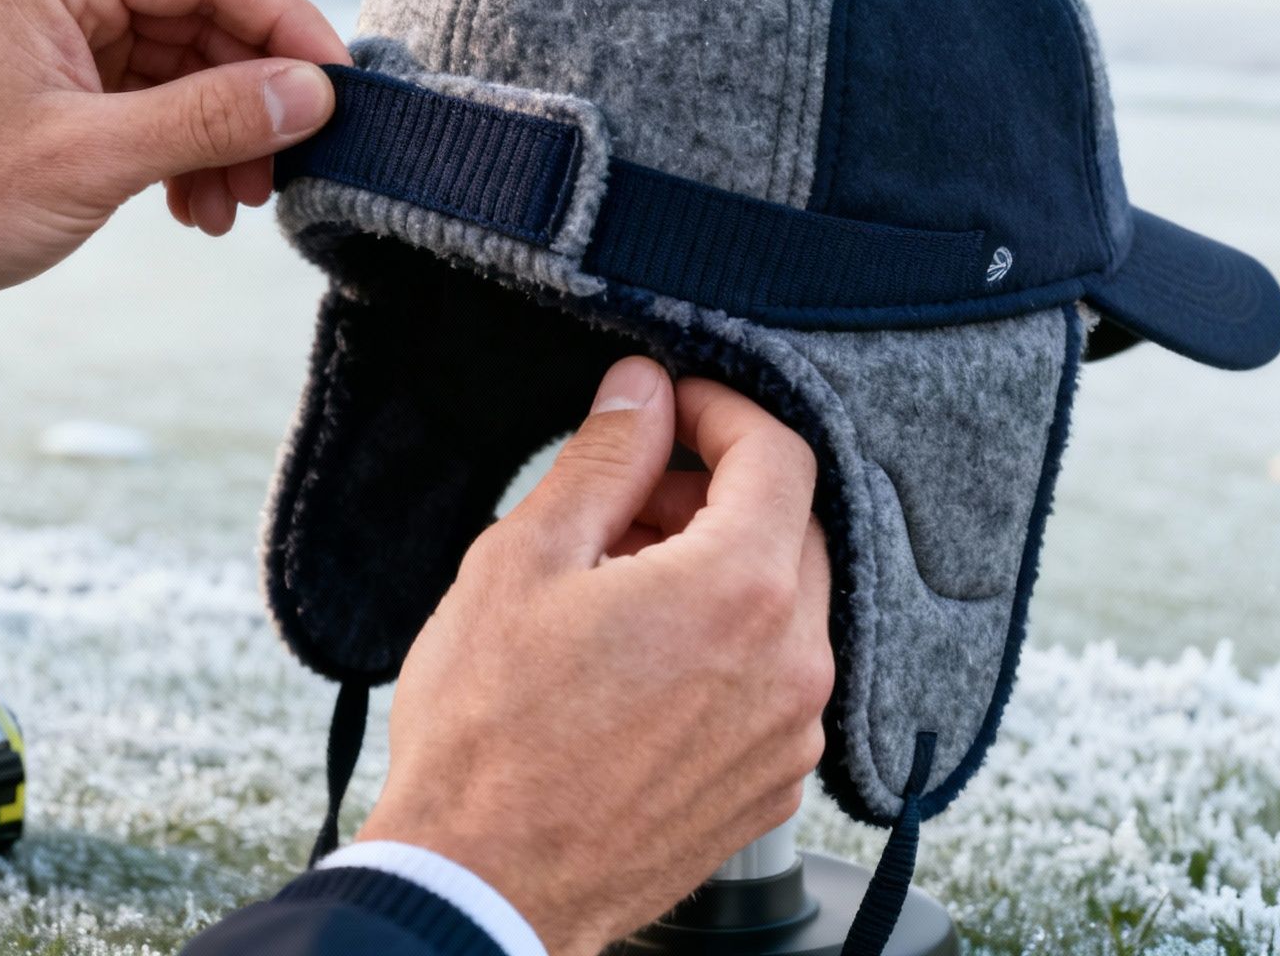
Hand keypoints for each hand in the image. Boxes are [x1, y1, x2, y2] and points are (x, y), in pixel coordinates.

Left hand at [0, 0, 350, 357]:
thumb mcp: (93, 159)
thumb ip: (211, 119)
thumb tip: (311, 96)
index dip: (287, 28)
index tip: (337, 93)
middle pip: (203, 18)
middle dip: (253, 98)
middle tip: (288, 169)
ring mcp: (54, 35)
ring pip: (184, 68)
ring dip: (222, 136)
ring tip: (236, 204)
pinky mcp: (54, 87)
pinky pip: (150, 103)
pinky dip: (184, 152)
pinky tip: (194, 209)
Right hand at [358, 358, 834, 955]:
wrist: (484, 888)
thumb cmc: (489, 733)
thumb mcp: (525, 561)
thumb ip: (604, 460)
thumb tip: (644, 391)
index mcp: (741, 590)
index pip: (780, 455)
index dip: (723, 412)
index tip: (672, 410)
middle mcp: (794, 665)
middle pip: (792, 530)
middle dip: (716, 494)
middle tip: (628, 504)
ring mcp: (790, 736)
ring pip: (786, 610)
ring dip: (720, 572)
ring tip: (619, 588)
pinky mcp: (771, 787)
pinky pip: (775, 684)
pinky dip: (728, 648)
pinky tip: (642, 663)